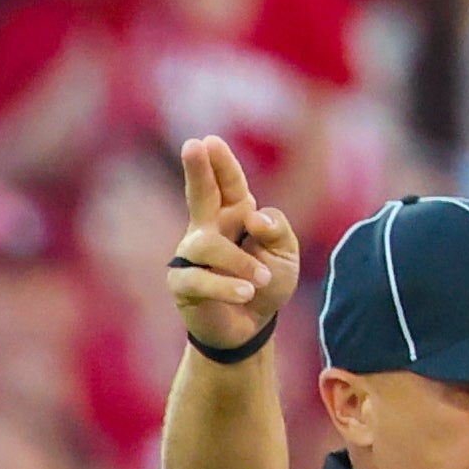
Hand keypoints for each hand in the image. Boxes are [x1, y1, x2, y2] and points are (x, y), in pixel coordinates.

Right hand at [169, 136, 300, 355]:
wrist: (250, 328)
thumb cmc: (267, 284)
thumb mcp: (286, 254)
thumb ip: (277, 229)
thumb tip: (252, 217)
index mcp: (236, 215)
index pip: (229, 184)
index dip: (220, 162)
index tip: (209, 141)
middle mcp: (209, 228)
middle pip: (200, 194)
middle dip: (196, 169)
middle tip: (192, 145)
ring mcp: (191, 256)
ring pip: (207, 245)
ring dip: (238, 262)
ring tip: (262, 281)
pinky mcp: (182, 283)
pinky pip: (199, 279)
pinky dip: (226, 285)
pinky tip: (247, 293)